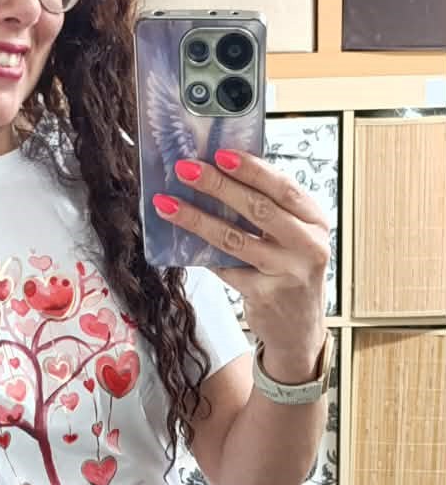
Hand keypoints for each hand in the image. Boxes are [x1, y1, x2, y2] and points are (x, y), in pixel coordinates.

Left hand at [162, 150, 329, 379]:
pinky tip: (180, 240)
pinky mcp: (264, 295)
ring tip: (168, 204)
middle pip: (258, 209)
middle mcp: (308, 246)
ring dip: (197, 219)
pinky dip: (202, 253)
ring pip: (234, 239)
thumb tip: (223, 174)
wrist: (299, 330)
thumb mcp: (295, 238)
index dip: (252, 169)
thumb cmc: (291, 273)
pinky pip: (225, 268)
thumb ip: (272, 211)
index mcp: (316, 222)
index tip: (220, 153)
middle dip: (217, 185)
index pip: (284, 188)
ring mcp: (287, 273)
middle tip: (185, 169)